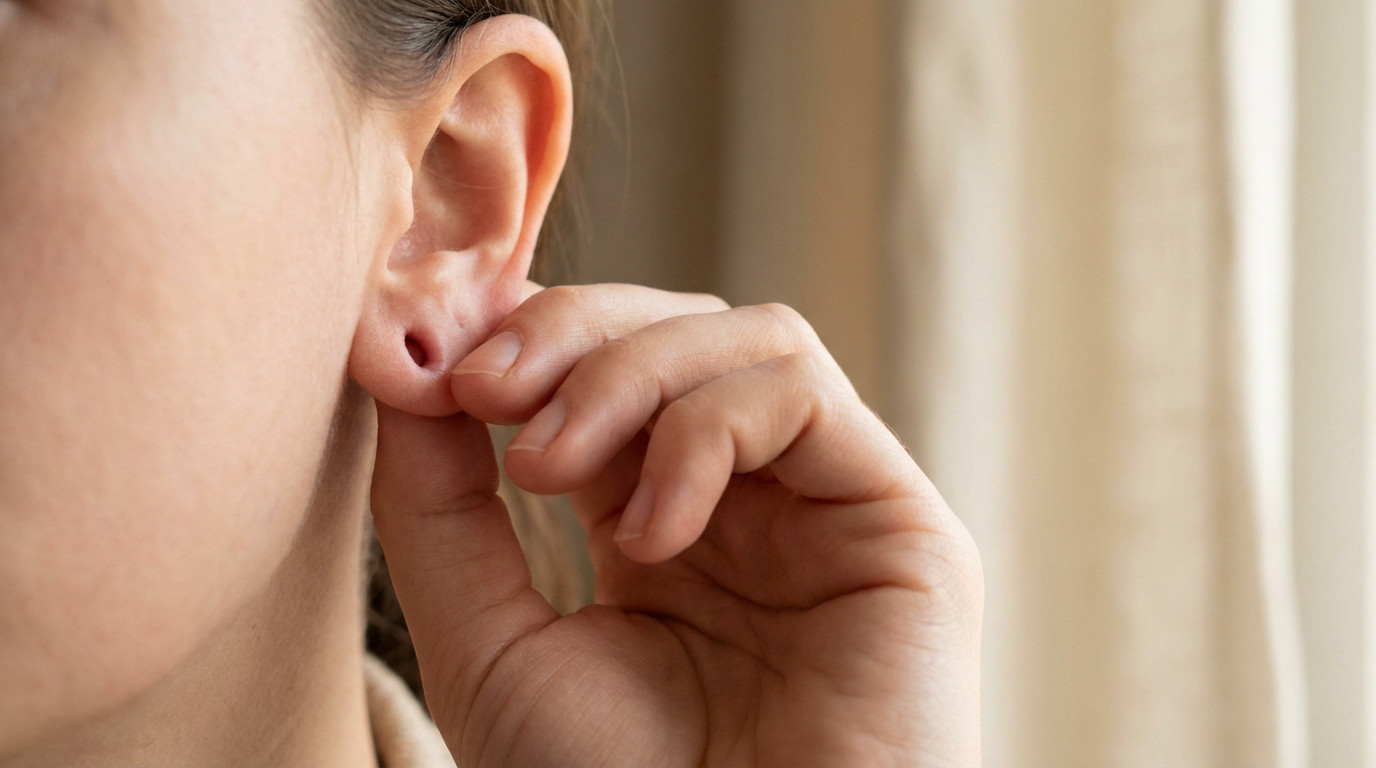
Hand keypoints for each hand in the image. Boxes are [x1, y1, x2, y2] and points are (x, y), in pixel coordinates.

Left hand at [370, 284, 982, 766]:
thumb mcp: (489, 646)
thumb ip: (441, 509)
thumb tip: (406, 368)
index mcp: (663, 518)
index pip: (610, 362)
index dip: (528, 332)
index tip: (440, 364)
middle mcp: (755, 498)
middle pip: (677, 325)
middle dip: (567, 335)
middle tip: (481, 390)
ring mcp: (828, 504)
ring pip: (743, 337)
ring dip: (626, 376)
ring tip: (549, 472)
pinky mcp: (899, 523)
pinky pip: (802, 396)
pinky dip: (703, 432)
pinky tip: (654, 535)